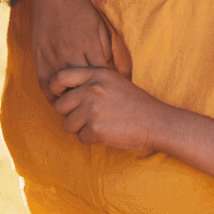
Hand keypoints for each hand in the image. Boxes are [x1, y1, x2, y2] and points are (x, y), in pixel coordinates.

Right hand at [31, 0, 123, 100]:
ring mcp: (53, 56)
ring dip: (71, 99)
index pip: (102, 75)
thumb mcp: (101, 27)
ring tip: (80, 109)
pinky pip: (44, 82)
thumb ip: (106, 50)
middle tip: (100, 108)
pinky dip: (51, 94)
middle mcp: (70, 53)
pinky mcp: (39, 57)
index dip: (108, 87)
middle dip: (91, 97)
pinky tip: (59, 102)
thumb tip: (113, 71)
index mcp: (89, 45)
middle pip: (82, 85)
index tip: (115, 97)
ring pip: (62, 87)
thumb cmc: (81, 11)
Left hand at [49, 66, 170, 152]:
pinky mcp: (95, 129)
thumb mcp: (116, 82)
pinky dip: (92, 139)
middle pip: (60, 105)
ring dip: (80, 129)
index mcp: (98, 74)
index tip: (61, 97)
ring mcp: (93, 109)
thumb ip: (91, 82)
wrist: (158, 122)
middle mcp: (93, 89)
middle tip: (90, 117)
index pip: (61, 77)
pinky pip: (80, 138)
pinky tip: (109, 133)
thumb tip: (64, 93)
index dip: (56, 89)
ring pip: (67, 124)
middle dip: (71, 114)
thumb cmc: (137, 104)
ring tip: (102, 124)